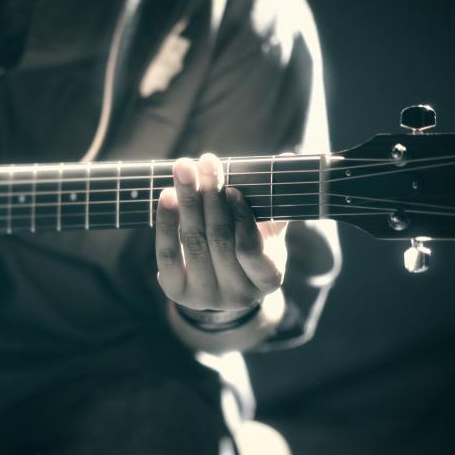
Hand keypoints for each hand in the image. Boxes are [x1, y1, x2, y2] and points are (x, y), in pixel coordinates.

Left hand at [155, 153, 287, 317]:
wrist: (220, 283)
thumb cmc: (248, 246)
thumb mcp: (267, 229)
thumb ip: (274, 199)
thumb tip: (288, 157)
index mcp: (268, 279)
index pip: (251, 250)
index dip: (241, 219)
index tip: (233, 189)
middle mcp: (237, 295)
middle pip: (219, 240)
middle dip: (211, 197)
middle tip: (206, 162)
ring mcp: (205, 296)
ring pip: (193, 243)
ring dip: (187, 202)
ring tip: (184, 169)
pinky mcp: (176, 291)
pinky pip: (168, 254)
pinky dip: (167, 222)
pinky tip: (167, 196)